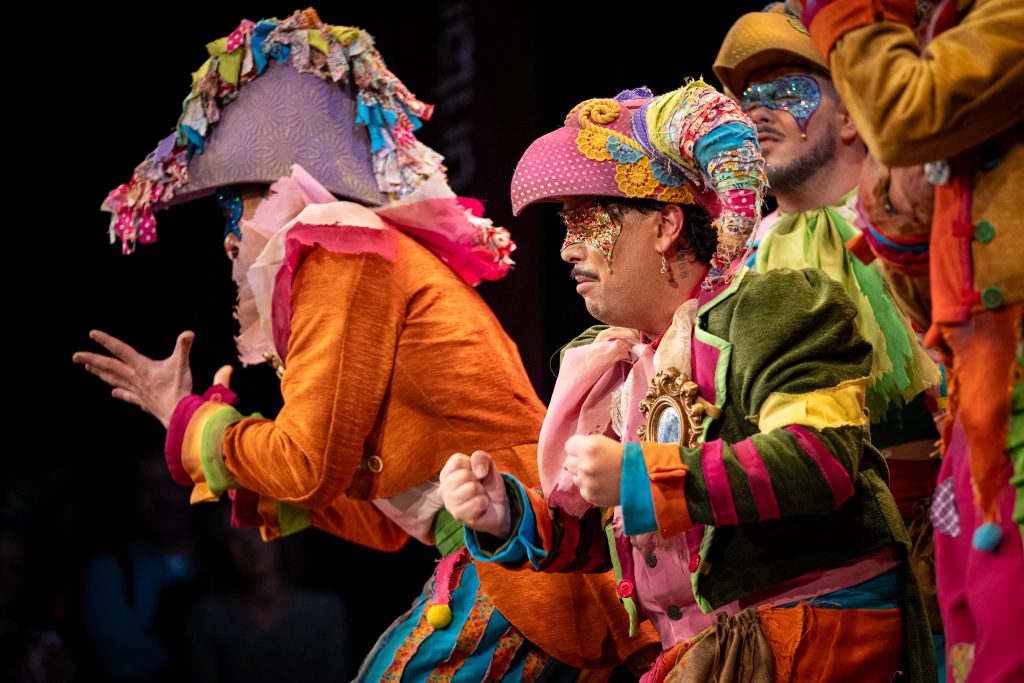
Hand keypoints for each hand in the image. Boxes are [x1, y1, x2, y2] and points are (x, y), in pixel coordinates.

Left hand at [72, 330, 195, 427]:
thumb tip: (189, 333)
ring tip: (89, 369)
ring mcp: (137, 391)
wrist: (178, 415)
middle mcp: (135, 379)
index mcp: (142, 367)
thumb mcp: (182, 364)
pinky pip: (129, 396)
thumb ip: (184, 347)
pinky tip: (114, 393)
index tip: (92, 334)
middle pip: (110, 367)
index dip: (107, 341)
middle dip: (92, 360)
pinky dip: (121, 393)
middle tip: (76, 357)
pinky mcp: (144, 402)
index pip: (121, 350)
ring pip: (115, 380)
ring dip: (102, 373)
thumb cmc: (179, 389)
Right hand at [439, 451, 510, 537]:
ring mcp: (449, 503)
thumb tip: (478, 472)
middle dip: (477, 480)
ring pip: (471, 488)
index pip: (457, 460)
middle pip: (464, 475)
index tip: (475, 474)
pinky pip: (477, 502)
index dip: (472, 465)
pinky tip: (480, 506)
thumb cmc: (487, 484)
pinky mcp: (458, 515)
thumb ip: (481, 458)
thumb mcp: (488, 465)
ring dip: (481, 492)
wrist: (497, 507)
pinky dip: (484, 503)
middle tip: (478, 487)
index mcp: (447, 473)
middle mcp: (443, 488)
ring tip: (479, 496)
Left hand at [564, 434, 623, 506]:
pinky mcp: (589, 495)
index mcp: (589, 447)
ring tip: (600, 475)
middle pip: (568, 462)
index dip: (577, 448)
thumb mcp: (605, 442)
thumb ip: (587, 445)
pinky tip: (602, 485)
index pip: (569, 446)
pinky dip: (590, 487)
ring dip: (583, 475)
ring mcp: (586, 482)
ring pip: (575, 477)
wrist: (641, 480)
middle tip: (593, 463)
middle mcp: (584, 464)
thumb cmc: (625, 457)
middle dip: (578, 462)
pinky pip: (582, 489)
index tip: (585, 451)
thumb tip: (573, 451)